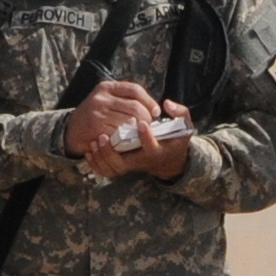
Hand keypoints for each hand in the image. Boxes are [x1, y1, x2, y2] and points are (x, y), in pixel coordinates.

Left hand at [77, 84, 195, 180]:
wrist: (169, 160)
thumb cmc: (175, 140)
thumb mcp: (185, 127)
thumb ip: (180, 114)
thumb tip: (166, 104)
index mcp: (158, 150)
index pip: (151, 147)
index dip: (145, 136)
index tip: (140, 122)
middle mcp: (143, 160)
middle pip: (124, 163)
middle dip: (111, 152)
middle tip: (104, 136)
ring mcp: (132, 165)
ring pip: (113, 168)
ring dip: (102, 156)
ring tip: (95, 141)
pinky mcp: (123, 166)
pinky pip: (107, 171)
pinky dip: (96, 164)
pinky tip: (90, 151)